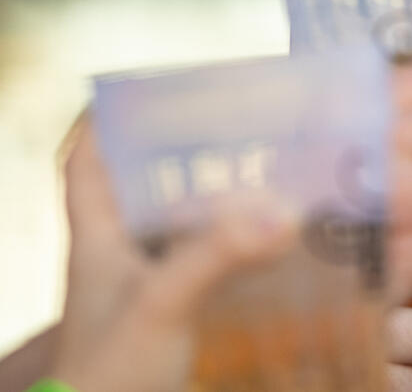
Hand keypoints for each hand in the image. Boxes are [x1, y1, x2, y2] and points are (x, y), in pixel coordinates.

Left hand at [51, 124, 293, 391]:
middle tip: (234, 132)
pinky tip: (271, 250)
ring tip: (267, 180)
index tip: (147, 90)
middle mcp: (118, 258)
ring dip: (215, 206)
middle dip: (183, 157)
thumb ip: (215, 256)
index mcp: (96, 238)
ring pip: (177, 230)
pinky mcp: (171, 320)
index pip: (84, 161)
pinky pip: (205, 271)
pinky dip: (234, 255)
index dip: (108, 120)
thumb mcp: (160, 304)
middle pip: (142, 188)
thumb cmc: (110, 371)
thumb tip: (283, 213)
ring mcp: (144, 290)